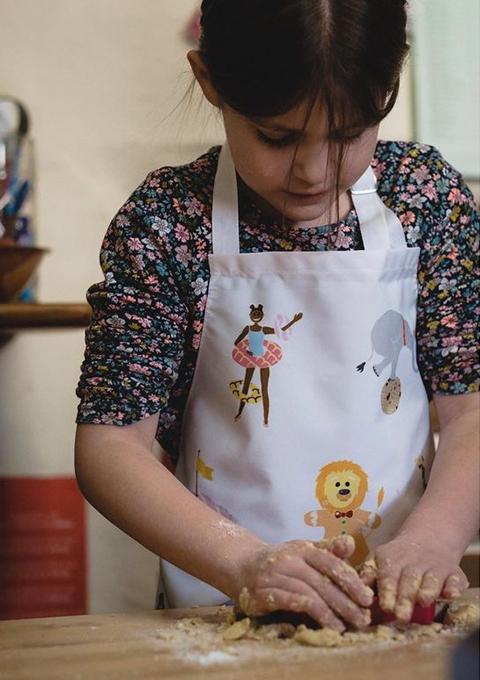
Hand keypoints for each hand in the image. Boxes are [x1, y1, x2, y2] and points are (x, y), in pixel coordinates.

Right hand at [231, 535, 373, 631]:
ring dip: (326, 611)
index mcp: (303, 549)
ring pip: (304, 591)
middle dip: (344, 602)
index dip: (350, 581)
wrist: (242, 564)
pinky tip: (315, 617)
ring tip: (342, 627)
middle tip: (362, 619)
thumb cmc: (282, 561)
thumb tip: (351, 543)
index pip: (331, 563)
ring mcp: (273, 575)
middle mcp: (288, 559)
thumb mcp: (305, 552)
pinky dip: (299, 605)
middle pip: (321, 581)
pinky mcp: (259, 592)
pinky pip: (282, 599)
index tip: (368, 598)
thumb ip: (329, 552)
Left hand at [359, 534, 468, 622]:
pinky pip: (456, 579)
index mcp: (393, 559)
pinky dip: (454, 587)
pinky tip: (450, 594)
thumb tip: (357, 587)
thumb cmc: (399, 557)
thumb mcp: (380, 559)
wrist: (429, 538)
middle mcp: (415, 562)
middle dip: (405, 597)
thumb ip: (369, 574)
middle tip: (401, 615)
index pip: (388, 575)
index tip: (386, 606)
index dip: (388, 591)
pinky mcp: (454, 572)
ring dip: (428, 589)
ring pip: (432, 578)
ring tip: (423, 601)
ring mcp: (436, 566)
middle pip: (409, 580)